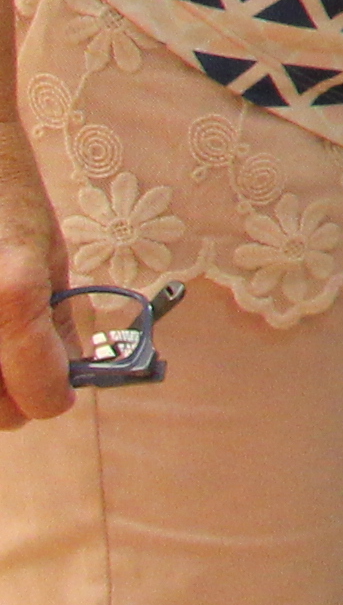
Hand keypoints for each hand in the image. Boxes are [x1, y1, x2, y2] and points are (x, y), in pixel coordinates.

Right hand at [0, 131, 65, 426]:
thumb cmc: (9, 204)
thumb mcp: (51, 257)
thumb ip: (61, 322)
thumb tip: (74, 373)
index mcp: (12, 298)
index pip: (39, 394)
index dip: (57, 395)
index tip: (65, 387)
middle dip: (19, 400)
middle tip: (30, 371)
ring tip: (5, 349)